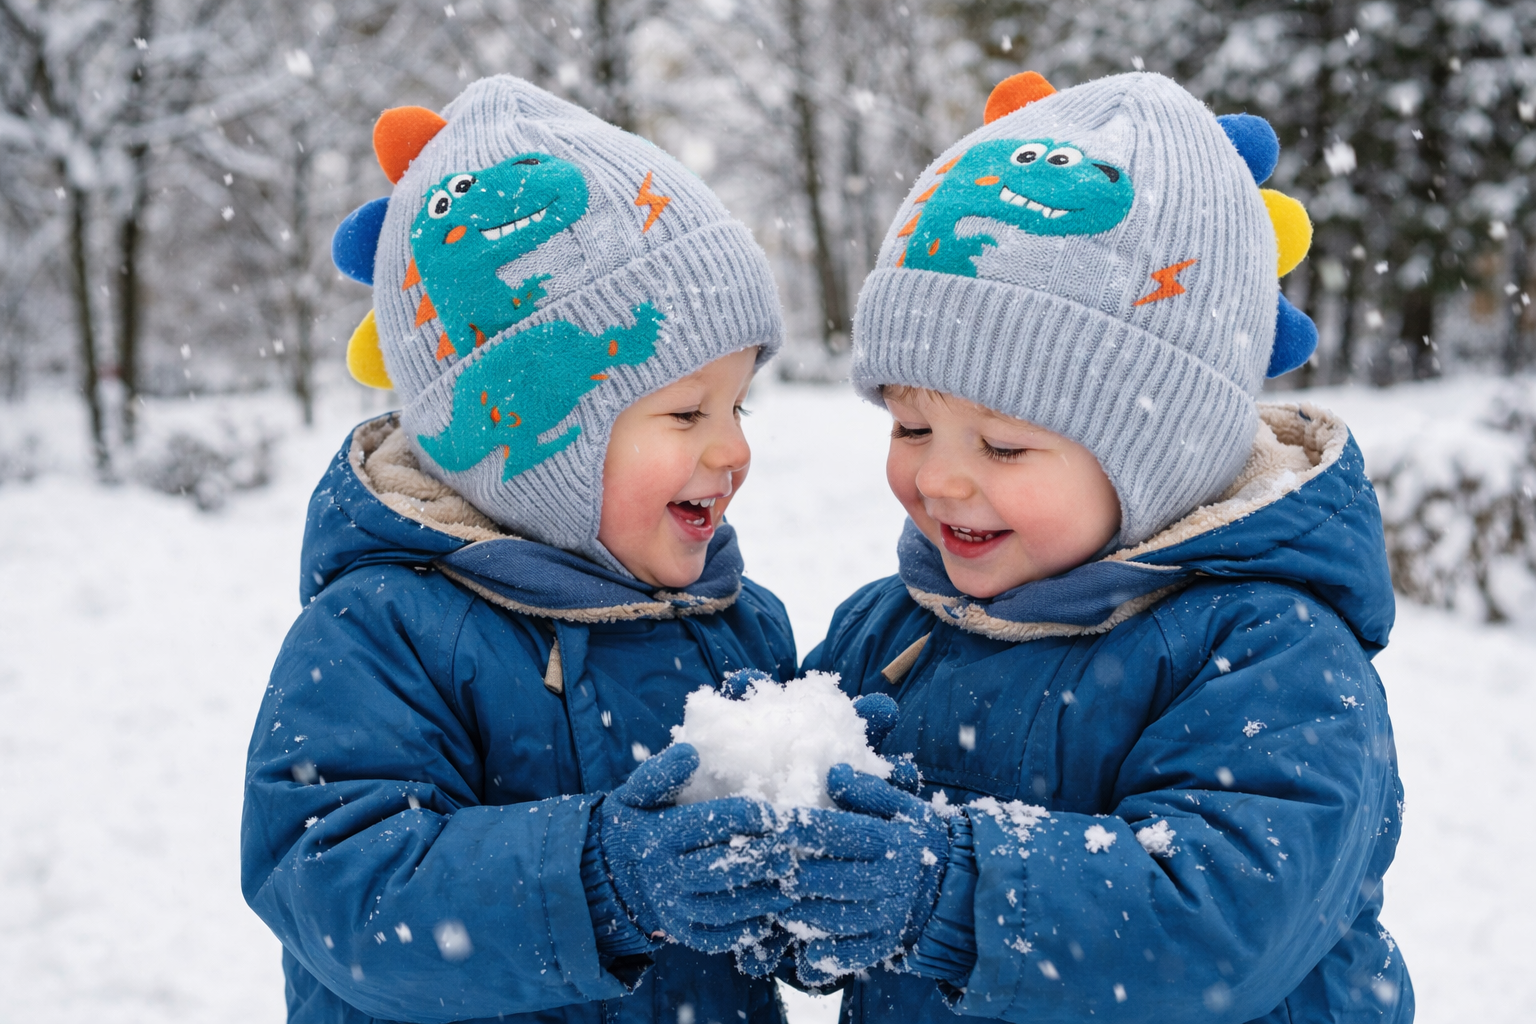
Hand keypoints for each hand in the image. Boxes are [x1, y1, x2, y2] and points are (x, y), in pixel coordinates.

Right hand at [595, 743, 792, 952]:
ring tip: (789, 882)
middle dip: (761, 859)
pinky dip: (746, 928)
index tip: (773, 812)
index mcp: (658, 835)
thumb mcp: (638, 793)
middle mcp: (664, 874)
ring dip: (762, 896)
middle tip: (791, 850)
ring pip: (723, 908)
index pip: (710, 823)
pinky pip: (717, 937)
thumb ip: (662, 773)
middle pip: (720, 869)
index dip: (748, 817)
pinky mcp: (680, 932)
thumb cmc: (636, 823)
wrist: (609, 874)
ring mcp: (672, 908)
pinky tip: (768, 912)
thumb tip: (692, 753)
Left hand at [710, 676, 916, 976]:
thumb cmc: (916, 837)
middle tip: (757, 862)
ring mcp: (885, 917)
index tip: (771, 821)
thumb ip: (868, 790)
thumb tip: (833, 772)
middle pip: (824, 879)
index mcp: (892, 842)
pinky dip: (816, 951)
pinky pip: (844, 954)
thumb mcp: (902, 805)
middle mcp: (889, 881)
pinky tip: (795, 937)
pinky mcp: (882, 945)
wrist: (954, 888)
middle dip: (786, 871)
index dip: (800, 828)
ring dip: (793, 908)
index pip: (837, 834)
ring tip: (768, 894)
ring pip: (827, 917)